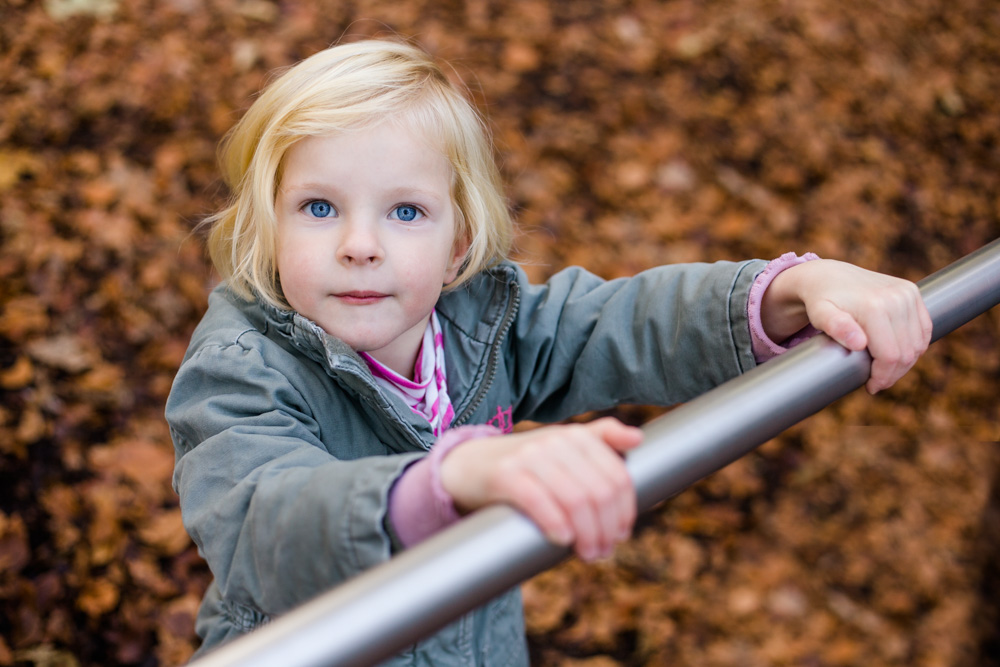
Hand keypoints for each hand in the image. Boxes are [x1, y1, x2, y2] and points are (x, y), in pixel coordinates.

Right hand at [439, 417, 641, 560]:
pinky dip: (556, 525)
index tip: (621, 534)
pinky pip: (539, 502)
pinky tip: (562, 540)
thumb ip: (599, 438)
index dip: (625, 510)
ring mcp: (529, 456)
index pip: (617, 476)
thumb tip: (638, 438)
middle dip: (607, 529)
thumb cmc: (523, 465)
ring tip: (588, 554)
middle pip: (599, 492)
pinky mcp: (505, 475)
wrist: (466, 465)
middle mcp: (556, 440)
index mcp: (576, 435)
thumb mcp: (561, 447)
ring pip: (575, 500)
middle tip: (602, 551)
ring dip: (587, 535)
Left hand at [762, 259, 932, 393]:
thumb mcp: (819, 315)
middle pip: (907, 352)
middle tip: (877, 383)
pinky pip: (924, 329)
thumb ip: (835, 327)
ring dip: (905, 363)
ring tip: (885, 371)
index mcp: (874, 306)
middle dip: (893, 374)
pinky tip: (899, 355)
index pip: (890, 356)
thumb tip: (859, 343)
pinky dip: (915, 346)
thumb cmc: (820, 301)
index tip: (871, 387)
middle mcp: (896, 297)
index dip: (883, 377)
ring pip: (918, 343)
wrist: (827, 276)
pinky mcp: (913, 291)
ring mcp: (907, 293)